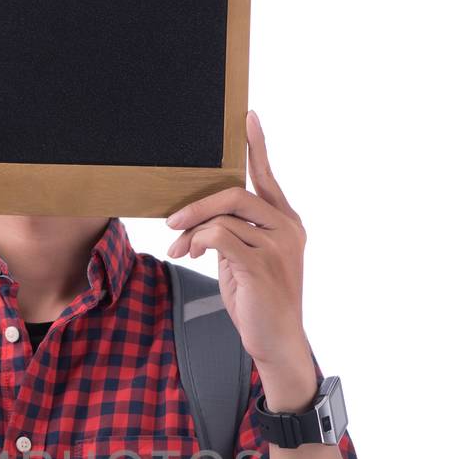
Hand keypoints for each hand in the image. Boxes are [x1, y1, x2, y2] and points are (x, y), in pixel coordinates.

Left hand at [164, 110, 314, 400]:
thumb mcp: (243, 260)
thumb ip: (231, 234)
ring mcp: (277, 245)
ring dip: (192, 229)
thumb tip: (199, 222)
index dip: (257, 146)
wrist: (276, 342)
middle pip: (235, 193)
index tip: (247, 117)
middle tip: (172, 221)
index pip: (267, 177)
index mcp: (286, 222)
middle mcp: (287, 228)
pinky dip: (199, 242)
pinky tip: (192, 255)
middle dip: (197, 203)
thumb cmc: (258, 302)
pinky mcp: (261, 265)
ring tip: (178, 247)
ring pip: (224, 215)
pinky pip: (220, 237)